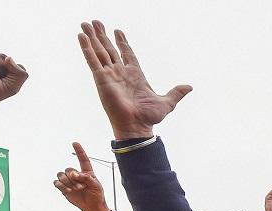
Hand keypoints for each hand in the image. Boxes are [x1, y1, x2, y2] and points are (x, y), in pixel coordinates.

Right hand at [54, 142, 112, 210]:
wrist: (92, 206)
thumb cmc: (96, 195)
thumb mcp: (96, 185)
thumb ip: (86, 178)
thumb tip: (74, 174)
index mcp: (86, 172)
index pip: (82, 159)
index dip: (79, 151)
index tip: (75, 143)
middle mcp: (76, 175)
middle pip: (68, 169)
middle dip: (73, 178)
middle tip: (81, 187)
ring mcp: (69, 181)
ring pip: (61, 174)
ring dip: (67, 182)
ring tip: (74, 189)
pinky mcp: (64, 188)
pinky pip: (57, 183)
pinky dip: (61, 186)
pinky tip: (68, 191)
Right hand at [79, 21, 191, 139]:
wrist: (137, 126)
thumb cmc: (149, 118)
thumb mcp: (167, 103)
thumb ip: (176, 93)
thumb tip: (189, 87)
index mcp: (135, 75)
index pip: (127, 53)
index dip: (122, 42)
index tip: (118, 31)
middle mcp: (121, 73)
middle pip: (110, 50)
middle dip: (102, 36)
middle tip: (95, 22)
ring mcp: (110, 75)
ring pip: (99, 52)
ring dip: (92, 38)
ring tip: (85, 24)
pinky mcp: (101, 79)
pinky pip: (92, 61)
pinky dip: (86, 49)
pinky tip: (81, 37)